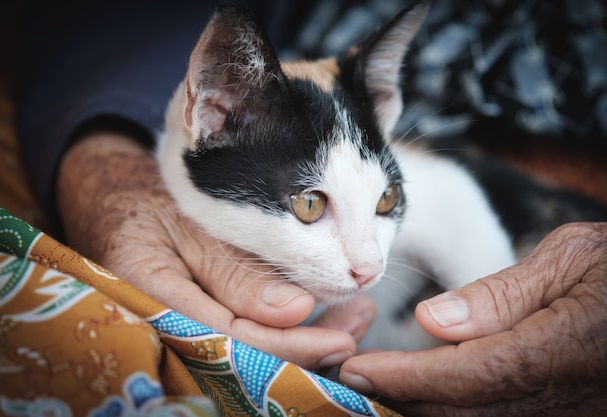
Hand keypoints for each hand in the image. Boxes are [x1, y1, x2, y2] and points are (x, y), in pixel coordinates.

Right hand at [56, 131, 374, 369]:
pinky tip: (322, 311)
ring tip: (354, 316)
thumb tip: (294, 312)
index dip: (289, 346)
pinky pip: (245, 333)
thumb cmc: (153, 203)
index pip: (232, 342)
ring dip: (307, 336)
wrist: (116, 199)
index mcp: (155, 300)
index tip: (340, 341)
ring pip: (251, 349)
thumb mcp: (195, 228)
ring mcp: (182, 326)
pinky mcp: (200, 319)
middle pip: (247, 356)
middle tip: (357, 326)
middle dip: (308, 348)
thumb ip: (237, 275)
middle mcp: (165, 327)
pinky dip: (286, 323)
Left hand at [339, 221, 606, 415]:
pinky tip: (427, 387)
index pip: (467, 374)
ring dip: (423, 405)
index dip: (406, 378)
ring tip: (378, 380)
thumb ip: (501, 294)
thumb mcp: (570, 256)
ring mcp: (574, 415)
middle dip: (402, 397)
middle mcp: (569, 397)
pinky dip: (457, 406)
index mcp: (568, 348)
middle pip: (465, 410)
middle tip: (351, 375)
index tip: (355, 369)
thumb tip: (432, 320)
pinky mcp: (572, 416)